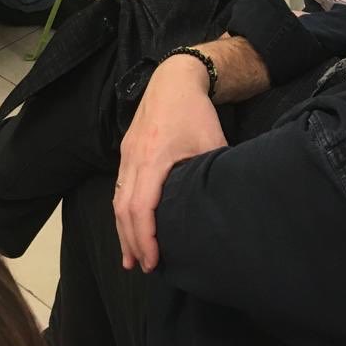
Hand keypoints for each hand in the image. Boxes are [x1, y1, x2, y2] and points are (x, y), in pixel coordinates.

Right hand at [113, 55, 226, 273]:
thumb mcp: (211, 142)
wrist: (173, 78)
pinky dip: (122, 209)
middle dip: (131, 241)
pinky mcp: (126, 149)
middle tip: (142, 267)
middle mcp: (134, 158)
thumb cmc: (194, 110)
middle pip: (123, 209)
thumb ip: (213, 174)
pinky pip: (119, 185)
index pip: (141, 208)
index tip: (154, 261)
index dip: (145, 238)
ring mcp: (127, 153)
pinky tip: (128, 223)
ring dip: (123, 229)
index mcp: (153, 157)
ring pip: (117, 198)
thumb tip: (228, 201)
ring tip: (130, 256)